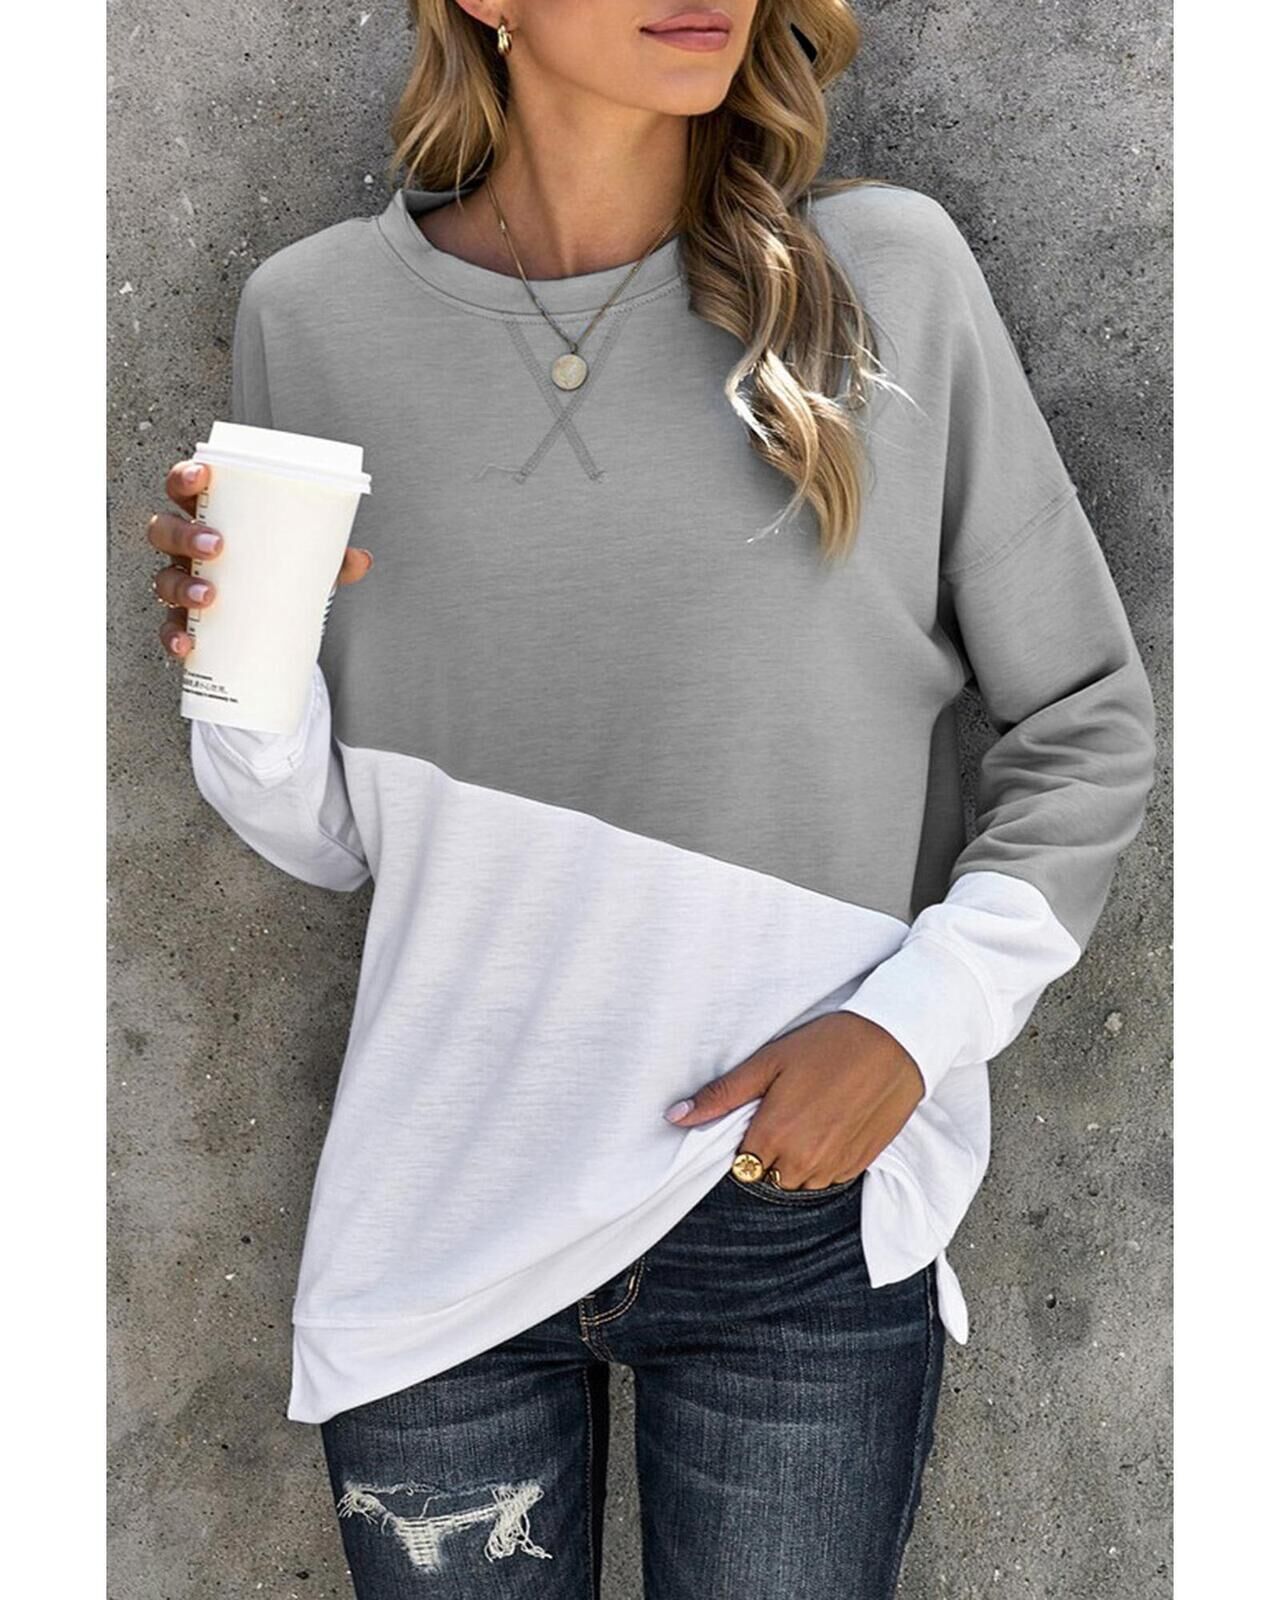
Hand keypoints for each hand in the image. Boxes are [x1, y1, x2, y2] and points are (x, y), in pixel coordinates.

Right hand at [146, 458, 374, 662]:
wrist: (273, 625)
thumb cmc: (276, 574)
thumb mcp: (304, 562)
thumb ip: (331, 560)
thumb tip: (361, 559)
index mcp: (211, 519)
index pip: (185, 488)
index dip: (184, 477)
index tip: (203, 476)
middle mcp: (187, 550)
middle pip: (164, 530)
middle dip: (184, 534)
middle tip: (217, 546)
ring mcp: (182, 584)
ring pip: (163, 579)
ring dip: (182, 586)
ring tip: (210, 596)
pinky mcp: (184, 624)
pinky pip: (168, 629)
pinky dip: (175, 638)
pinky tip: (189, 645)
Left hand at [663, 1013, 925, 1188]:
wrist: (896, 1042)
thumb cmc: (828, 1045)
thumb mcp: (768, 1061)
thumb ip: (721, 1096)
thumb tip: (673, 1118)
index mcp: (774, 1136)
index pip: (740, 1165)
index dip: (746, 1142)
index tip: (758, 1117)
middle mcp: (804, 1162)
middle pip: (769, 1178)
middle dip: (769, 1153)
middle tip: (785, 1112)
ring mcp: (835, 1167)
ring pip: (799, 1182)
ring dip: (797, 1161)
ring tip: (811, 1116)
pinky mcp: (860, 1165)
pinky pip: (830, 1179)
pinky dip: (825, 1160)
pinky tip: (833, 1125)